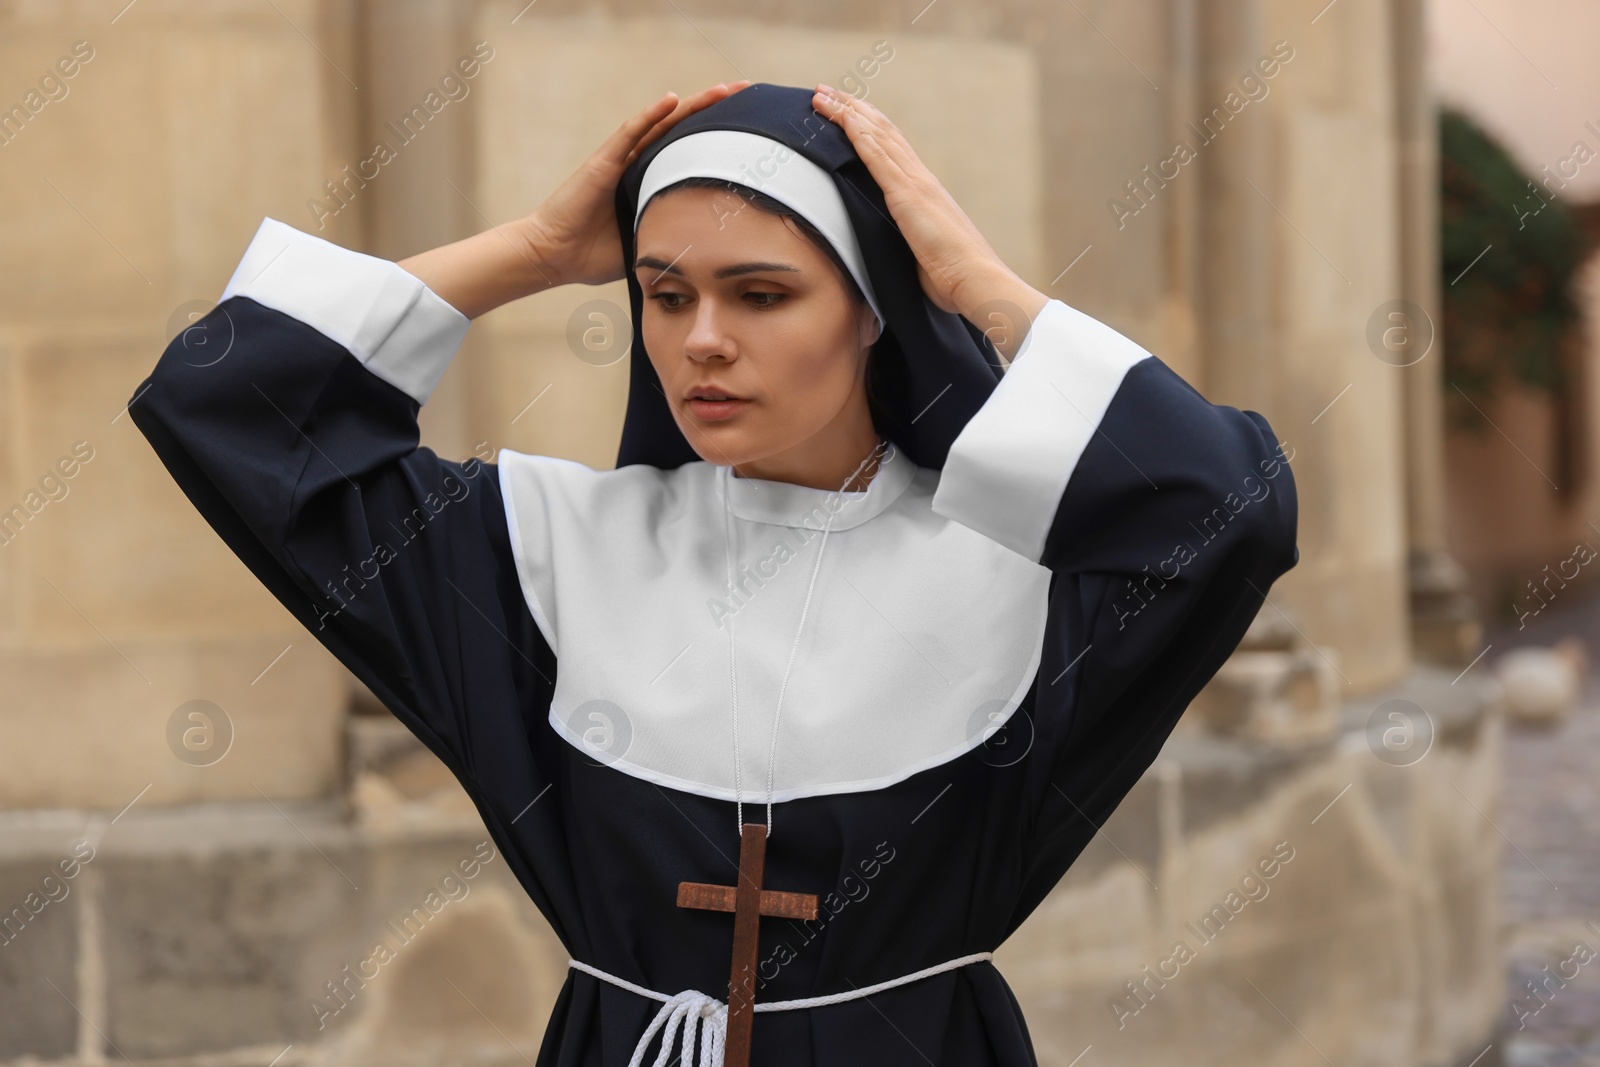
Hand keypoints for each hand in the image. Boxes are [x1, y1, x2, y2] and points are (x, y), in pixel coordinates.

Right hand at [522, 81, 750, 287]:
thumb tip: (713, 257)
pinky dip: (651, 114)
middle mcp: (640, 165)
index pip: (692, 154)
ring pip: (663, 124)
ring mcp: (622, 160)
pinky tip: (671, 99)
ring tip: (724, 90)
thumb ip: (675, 240)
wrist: (556, 255)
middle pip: (684, 130)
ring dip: (693, 106)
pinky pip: (631, 133)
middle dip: (716, 111)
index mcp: (652, 184)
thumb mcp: (649, 246)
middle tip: (749, 93)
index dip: (721, 139)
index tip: (754, 131)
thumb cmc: (596, 255)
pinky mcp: (604, 161)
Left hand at [811, 84, 1046, 351]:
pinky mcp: (907, 193)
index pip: (889, 148)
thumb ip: (904, 243)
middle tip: (825, 92)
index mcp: (922, 192)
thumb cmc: (952, 278)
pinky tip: (840, 116)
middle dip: (851, 108)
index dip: (866, 127)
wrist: (974, 280)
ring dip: (847, 111)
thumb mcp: (920, 254)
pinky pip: (876, 154)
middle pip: (881, 131)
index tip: (844, 112)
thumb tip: (888, 252)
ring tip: (822, 95)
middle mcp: (919, 178)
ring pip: (875, 134)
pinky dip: (857, 131)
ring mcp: (914, 182)